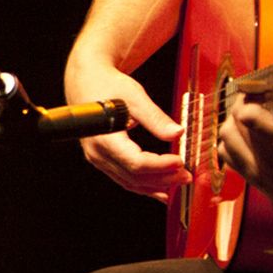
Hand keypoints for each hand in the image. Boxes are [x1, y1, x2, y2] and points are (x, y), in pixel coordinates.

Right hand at [68, 60, 187, 201]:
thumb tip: (177, 133)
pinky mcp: (103, 159)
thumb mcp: (135, 96)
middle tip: (186, 174)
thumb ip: (155, 118)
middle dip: (163, 178)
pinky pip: (124, 179)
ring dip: (156, 185)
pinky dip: (144, 186)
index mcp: (104, 137)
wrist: (86, 83)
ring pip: (129, 182)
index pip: (135, 162)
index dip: (160, 165)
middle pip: (134, 176)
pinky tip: (161, 190)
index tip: (180, 161)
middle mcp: (98, 153)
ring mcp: (98, 159)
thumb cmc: (107, 86)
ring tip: (178, 182)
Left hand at [217, 101, 272, 237]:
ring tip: (246, 119)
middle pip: (232, 123)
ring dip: (232, 125)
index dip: (251, 96)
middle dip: (240, 106)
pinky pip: (228, 159)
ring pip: (225, 140)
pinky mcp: (256, 182)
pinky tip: (245, 139)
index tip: (259, 89)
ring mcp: (257, 172)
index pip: (247, 113)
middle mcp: (266, 157)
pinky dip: (231, 144)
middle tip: (253, 100)